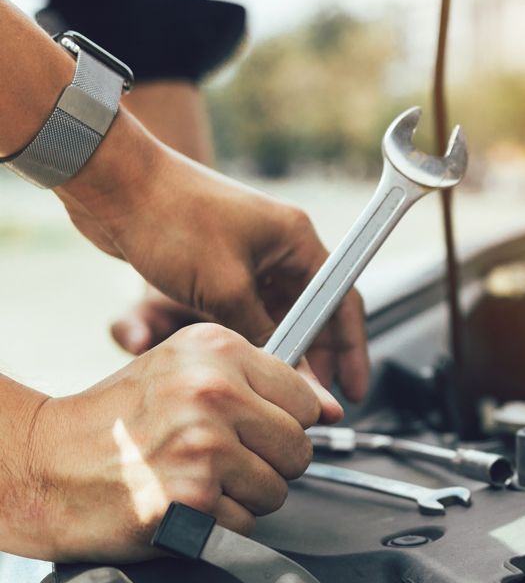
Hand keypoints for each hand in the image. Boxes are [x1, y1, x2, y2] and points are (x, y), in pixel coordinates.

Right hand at [21, 323, 338, 561]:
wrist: (46, 465)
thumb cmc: (117, 419)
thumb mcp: (184, 369)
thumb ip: (261, 382)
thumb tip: (332, 409)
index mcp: (217, 350)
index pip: (306, 397)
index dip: (284, 421)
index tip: (253, 428)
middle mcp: (214, 392)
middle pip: (300, 447)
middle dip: (268, 462)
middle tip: (218, 457)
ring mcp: (205, 447)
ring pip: (280, 489)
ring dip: (245, 495)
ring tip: (196, 477)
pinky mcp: (195, 499)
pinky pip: (248, 523)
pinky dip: (221, 523)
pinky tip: (182, 500)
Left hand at [57, 118, 369, 401]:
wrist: (112, 184)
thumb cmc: (171, 219)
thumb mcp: (225, 289)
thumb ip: (263, 334)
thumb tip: (287, 373)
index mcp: (297, 240)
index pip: (342, 300)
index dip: (352, 348)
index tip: (353, 387)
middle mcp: (281, 245)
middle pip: (316, 311)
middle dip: (318, 356)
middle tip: (317, 398)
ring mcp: (251, 253)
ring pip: (281, 313)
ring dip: (284, 348)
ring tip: (282, 387)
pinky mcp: (221, 262)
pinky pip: (250, 307)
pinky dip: (254, 335)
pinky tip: (249, 361)